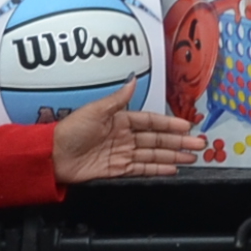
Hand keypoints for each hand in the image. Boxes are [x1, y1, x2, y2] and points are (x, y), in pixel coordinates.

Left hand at [52, 101, 203, 184]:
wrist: (52, 156)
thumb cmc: (69, 130)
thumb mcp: (95, 110)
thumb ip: (119, 98)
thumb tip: (133, 80)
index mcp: (120, 120)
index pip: (151, 121)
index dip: (169, 124)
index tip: (186, 126)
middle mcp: (124, 137)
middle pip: (157, 140)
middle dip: (179, 142)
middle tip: (198, 144)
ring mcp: (122, 154)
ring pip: (153, 155)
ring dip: (173, 156)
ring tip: (191, 157)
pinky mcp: (117, 170)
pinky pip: (142, 169)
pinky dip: (158, 169)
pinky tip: (172, 168)